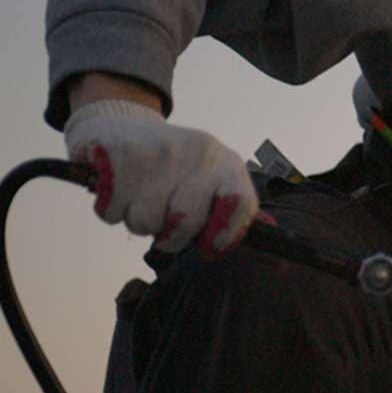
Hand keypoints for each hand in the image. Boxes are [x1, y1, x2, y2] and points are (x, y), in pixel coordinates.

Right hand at [63, 99, 256, 251]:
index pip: (241, 205)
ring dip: (137, 221)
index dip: (225, 235)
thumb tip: (281, 265)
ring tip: (141, 196)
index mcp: (227, 166)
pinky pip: (111, 212)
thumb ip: (241, 223)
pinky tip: (120, 188)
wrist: (123, 127)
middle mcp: (199, 154)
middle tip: (165, 218)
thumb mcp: (214, 186)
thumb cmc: (176, 172)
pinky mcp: (120, 153)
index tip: (208, 249)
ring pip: (144, 222)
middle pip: (185, 222)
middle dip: (170, 235)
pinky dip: (110, 210)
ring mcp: (160, 151)